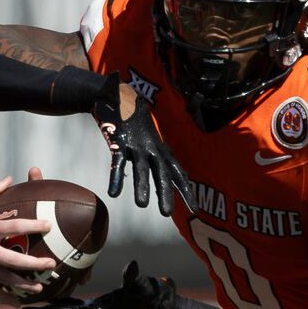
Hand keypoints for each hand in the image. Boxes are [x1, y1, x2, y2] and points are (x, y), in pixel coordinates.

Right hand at [0, 177, 56, 300]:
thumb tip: (10, 178)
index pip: (14, 226)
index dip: (34, 226)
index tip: (48, 226)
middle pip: (14, 260)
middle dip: (35, 264)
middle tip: (51, 264)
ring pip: (4, 280)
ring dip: (23, 286)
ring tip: (39, 289)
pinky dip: (4, 297)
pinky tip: (16, 302)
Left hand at [20, 260, 174, 308]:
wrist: (159, 306)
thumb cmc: (151, 298)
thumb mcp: (142, 287)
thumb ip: (134, 279)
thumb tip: (130, 266)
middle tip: (18, 308)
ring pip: (66, 308)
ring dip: (49, 304)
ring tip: (29, 297)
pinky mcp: (97, 305)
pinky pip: (75, 301)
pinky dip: (62, 296)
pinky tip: (52, 287)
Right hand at [91, 79, 193, 216]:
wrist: (116, 94)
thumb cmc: (134, 118)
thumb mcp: (150, 136)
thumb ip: (157, 152)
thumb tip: (169, 170)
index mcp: (159, 148)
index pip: (176, 171)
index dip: (185, 189)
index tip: (193, 207)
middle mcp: (151, 147)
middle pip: (161, 173)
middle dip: (165, 193)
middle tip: (167, 213)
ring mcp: (135, 144)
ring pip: (141, 168)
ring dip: (142, 186)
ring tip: (142, 204)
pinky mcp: (119, 141)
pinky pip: (117, 162)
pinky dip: (115, 177)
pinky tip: (114, 193)